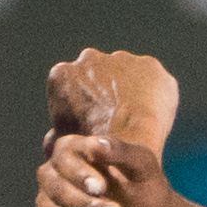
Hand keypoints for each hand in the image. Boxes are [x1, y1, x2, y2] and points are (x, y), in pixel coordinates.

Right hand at [36, 133, 175, 206]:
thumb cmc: (145, 190)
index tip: (101, 188)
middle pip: (56, 189)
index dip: (79, 173)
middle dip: (87, 205)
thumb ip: (121, 152)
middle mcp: (54, 179)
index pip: (63, 155)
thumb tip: (96, 143)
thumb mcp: (143, 167)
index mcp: (73, 153)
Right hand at [46, 49, 179, 149]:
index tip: (93, 121)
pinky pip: (153, 80)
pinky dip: (154, 94)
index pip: (72, 86)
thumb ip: (59, 132)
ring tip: (136, 117)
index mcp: (62, 74)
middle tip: (115, 117)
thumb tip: (52, 141)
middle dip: (105, 90)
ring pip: (126, 73)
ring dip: (129, 89)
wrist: (125, 146)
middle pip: (99, 74)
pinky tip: (153, 115)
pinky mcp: (150, 66)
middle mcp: (89, 59)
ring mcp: (121, 59)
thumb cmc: (89, 148)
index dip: (83, 104)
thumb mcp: (61, 142)